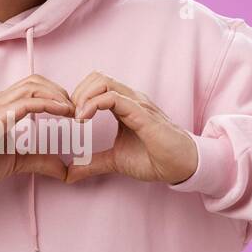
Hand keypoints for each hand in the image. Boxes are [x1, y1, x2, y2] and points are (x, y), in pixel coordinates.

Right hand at [0, 74, 73, 188]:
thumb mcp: (15, 161)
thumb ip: (39, 161)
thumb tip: (64, 169)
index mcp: (2, 107)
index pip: (32, 87)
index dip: (55, 94)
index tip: (71, 110)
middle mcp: (0, 101)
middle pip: (35, 81)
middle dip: (60, 91)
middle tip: (76, 109)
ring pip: (33, 86)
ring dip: (57, 95)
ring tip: (73, 110)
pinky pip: (26, 103)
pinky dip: (49, 104)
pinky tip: (62, 112)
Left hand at [66, 72, 197, 185]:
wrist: (181, 166)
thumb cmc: (154, 158)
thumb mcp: (115, 161)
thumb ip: (92, 163)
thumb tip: (69, 174)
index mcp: (123, 105)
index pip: (96, 84)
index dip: (78, 96)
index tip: (69, 118)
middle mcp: (130, 99)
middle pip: (97, 77)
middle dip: (77, 93)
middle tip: (71, 116)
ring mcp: (137, 104)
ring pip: (104, 82)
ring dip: (83, 97)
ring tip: (78, 118)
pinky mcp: (142, 114)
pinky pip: (114, 99)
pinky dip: (93, 105)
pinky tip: (84, 120)